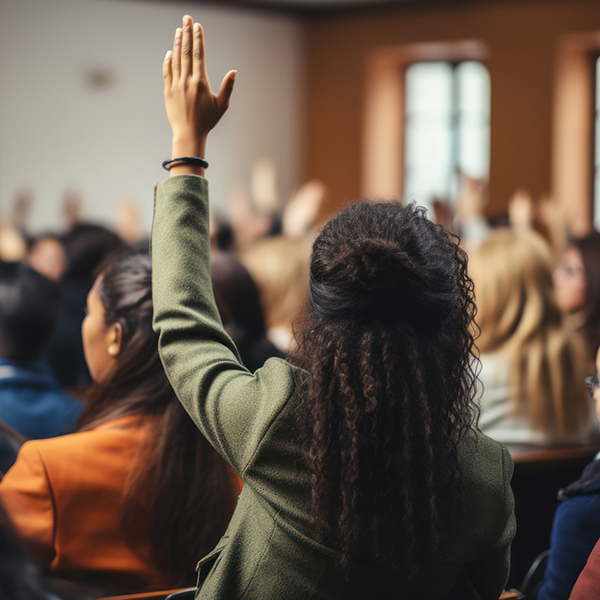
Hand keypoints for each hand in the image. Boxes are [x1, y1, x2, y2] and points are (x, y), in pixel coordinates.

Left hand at [163, 15, 235, 173]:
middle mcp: (187, 81)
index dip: (198, 39)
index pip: (199, 54)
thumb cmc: (207, 121)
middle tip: (186, 19)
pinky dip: (168, 60)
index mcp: (201, 83)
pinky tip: (169, 52)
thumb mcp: (221, 105)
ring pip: (176, 59)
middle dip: (186, 33)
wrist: (188, 134)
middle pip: (186, 52)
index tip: (197, 26)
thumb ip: (227, 87)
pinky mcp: (168, 91)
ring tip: (178, 30)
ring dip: (177, 43)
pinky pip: (167, 71)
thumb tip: (234, 72)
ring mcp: (176, 85)